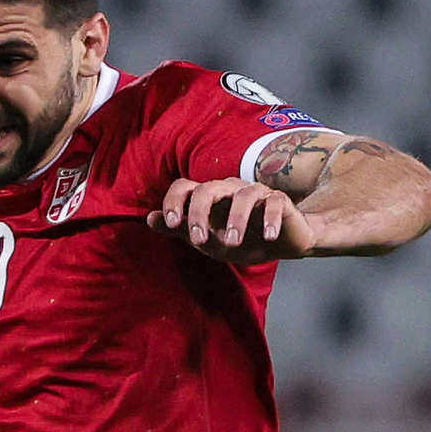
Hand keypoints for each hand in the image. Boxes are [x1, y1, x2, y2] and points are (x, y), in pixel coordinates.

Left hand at [148, 177, 317, 261]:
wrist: (281, 244)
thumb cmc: (241, 240)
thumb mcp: (207, 240)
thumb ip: (180, 230)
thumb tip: (149, 218)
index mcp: (208, 198)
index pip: (184, 187)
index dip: (175, 201)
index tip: (172, 224)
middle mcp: (229, 190)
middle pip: (208, 188)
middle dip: (200, 213)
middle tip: (199, 240)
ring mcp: (255, 192)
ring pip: (243, 196)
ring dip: (236, 220)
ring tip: (232, 244)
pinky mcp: (279, 200)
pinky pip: (274, 203)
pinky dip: (270, 220)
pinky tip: (268, 238)